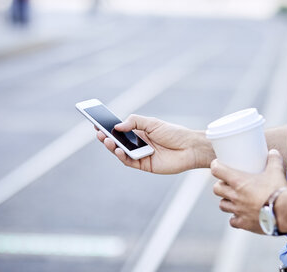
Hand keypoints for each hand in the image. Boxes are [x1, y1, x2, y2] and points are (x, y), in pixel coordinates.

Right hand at [96, 114, 213, 173]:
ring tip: (108, 141)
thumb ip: (134, 122)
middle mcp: (138, 144)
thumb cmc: (173, 133)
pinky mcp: (144, 165)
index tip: (96, 123)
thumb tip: (117, 126)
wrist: (190, 147)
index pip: (119, 130)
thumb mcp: (152, 122)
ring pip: (121, 152)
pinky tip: (120, 150)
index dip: (108, 128)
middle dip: (107, 137)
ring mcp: (140, 155)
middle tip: (99, 133)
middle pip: (118, 142)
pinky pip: (130, 162)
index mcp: (139, 131)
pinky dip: (123, 157)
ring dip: (113, 147)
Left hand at [211, 149, 286, 233]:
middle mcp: (235, 196)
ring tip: (233, 199)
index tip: (217, 165)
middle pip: (216, 189)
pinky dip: (235, 218)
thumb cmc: (277, 190)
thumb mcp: (276, 171)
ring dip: (226, 201)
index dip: (216, 166)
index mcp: (238, 181)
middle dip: (220, 185)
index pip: (217, 170)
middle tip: (227, 184)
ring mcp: (238, 210)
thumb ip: (273, 160)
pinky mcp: (244, 223)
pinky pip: (233, 221)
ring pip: (222, 205)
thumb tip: (273, 152)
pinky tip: (241, 215)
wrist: (284, 212)